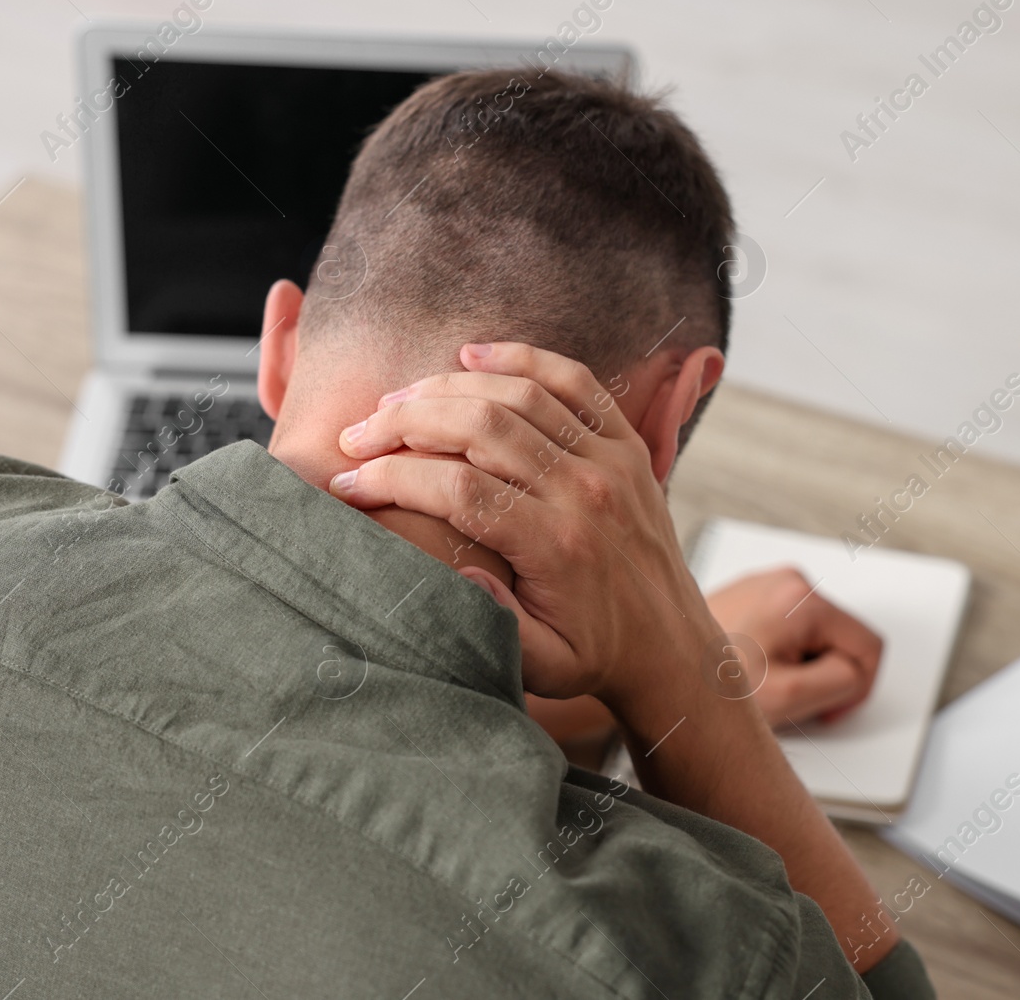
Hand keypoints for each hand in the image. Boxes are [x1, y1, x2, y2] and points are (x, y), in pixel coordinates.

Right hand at [331, 342, 720, 725]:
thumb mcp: (543, 665)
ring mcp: (610, 460)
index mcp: (559, 545)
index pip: (460, 490)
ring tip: (394, 403)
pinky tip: (472, 354)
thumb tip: (454, 568)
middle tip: (356, 435)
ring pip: (519, 396)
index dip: (393, 479)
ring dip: (447, 388)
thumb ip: (495, 624)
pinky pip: (575, 381)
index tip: (348, 484)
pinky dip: (522, 358)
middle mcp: (586, 492)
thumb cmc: (594, 655)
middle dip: (405, 423)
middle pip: (481, 428)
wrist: (671, 645)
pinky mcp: (627, 444)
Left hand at [704, 568, 882, 725]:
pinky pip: (786, 628)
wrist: (649, 671)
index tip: (825, 705)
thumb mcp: (789, 697)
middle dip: (823, 673)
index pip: (868, 646)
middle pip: (840, 638)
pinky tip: (748, 669)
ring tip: (760, 682)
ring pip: (813, 636)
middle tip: (784, 696)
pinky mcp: (747, 595)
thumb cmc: (702, 685)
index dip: (855, 688)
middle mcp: (785, 580)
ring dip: (799, 665)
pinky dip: (777, 653)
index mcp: (801, 597)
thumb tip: (856, 671)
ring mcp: (764, 585)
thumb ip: (842, 681)